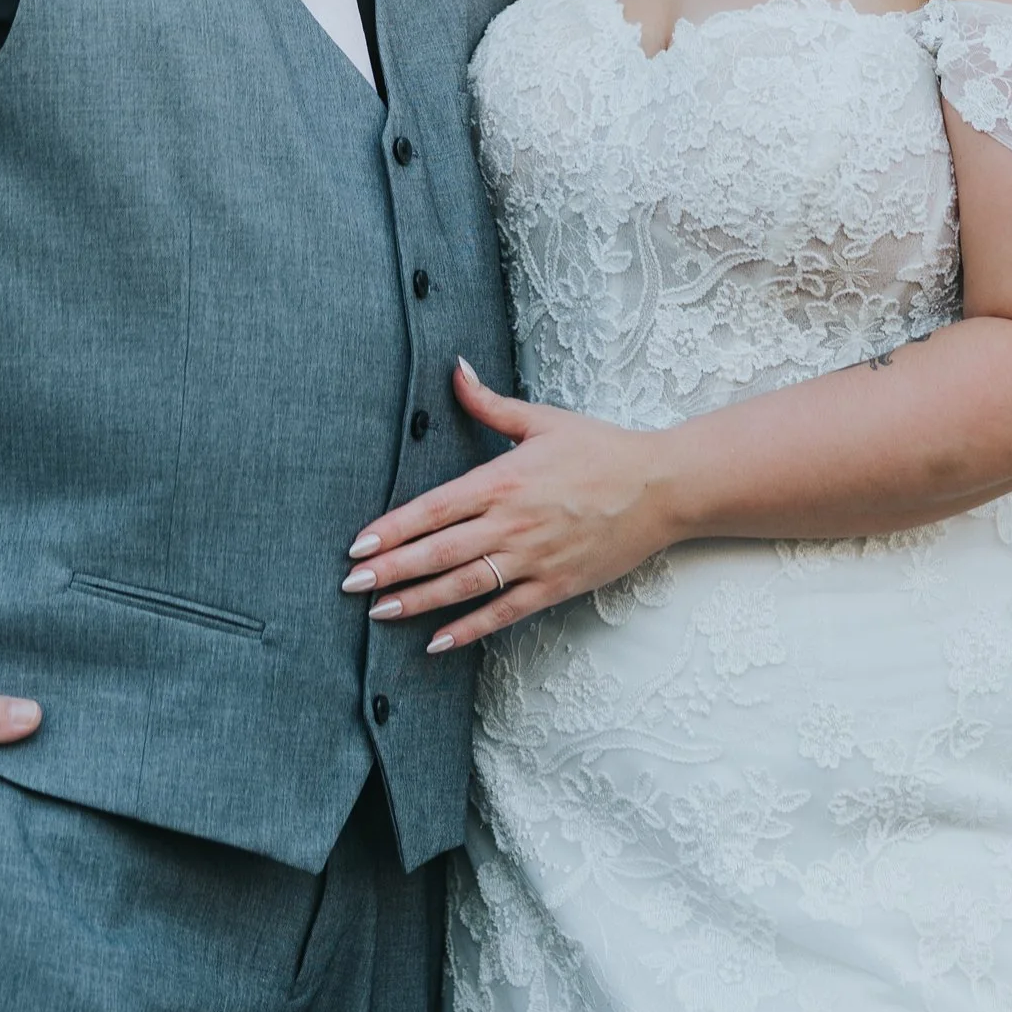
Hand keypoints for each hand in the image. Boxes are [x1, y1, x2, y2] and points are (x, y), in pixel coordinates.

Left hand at [342, 363, 664, 653]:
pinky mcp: (554, 586)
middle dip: (390, 570)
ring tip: (380, 612)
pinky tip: (437, 642)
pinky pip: (503, 612)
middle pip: (438, 551)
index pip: (433, 509)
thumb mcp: (541, 420)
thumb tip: (455, 369)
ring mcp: (532, 558)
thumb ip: (489, 403)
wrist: (659, 487)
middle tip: (351, 585)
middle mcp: (511, 522)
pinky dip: (469, 629)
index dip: (392, 528)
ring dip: (418, 600)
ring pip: (463, 585)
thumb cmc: (599, 449)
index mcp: (502, 479)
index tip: (357, 545)